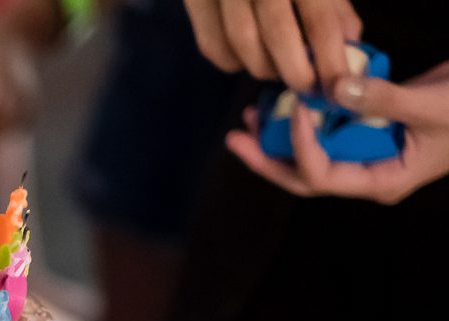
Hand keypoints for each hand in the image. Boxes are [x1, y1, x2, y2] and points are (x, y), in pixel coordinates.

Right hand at [184, 0, 360, 90]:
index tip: (336, 89)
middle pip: (277, 35)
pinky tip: (247, 56)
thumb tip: (349, 45)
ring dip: (264, 68)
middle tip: (306, 87)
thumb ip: (334, 5)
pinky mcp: (195, 1)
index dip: (330, 60)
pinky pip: (212, 46)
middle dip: (295, 72)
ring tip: (279, 70)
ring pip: (241, 46)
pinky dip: (232, 62)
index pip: (319, 20)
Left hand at [226, 62, 448, 203]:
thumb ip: (382, 99)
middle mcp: (366, 173)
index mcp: (380, 181)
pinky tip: (286, 99)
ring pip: (310, 154)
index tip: (298, 110)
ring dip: (279, 137)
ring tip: (251, 115)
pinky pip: (327, 131)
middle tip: (234, 139)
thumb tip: (331, 88)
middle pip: (303, 176)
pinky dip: (307, 117)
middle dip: (267, 159)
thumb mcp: (429, 105)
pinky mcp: (366, 132)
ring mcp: (365, 154)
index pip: (322, 176)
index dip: (301, 147)